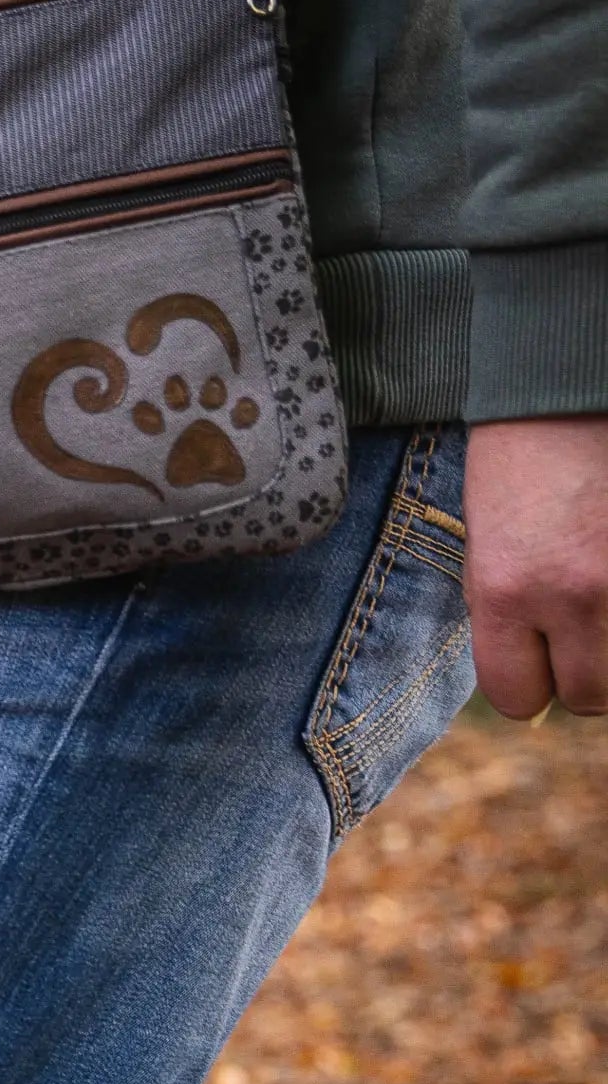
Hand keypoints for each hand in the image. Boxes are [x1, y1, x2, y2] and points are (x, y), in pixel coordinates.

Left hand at [464, 415, 607, 717]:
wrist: (574, 388)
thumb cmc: (522, 461)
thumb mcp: (487, 543)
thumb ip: (506, 612)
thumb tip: (536, 678)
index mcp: (506, 588)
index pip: (516, 695)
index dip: (526, 687)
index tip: (536, 668)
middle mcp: (574, 593)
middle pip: (588, 695)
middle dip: (585, 675)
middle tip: (580, 636)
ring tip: (603, 604)